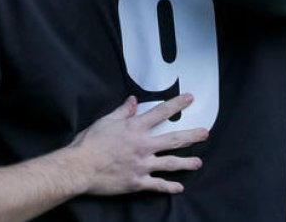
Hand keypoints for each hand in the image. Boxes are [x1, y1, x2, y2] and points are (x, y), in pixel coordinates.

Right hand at [68, 94, 206, 195]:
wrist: (80, 168)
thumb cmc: (89, 143)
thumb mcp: (105, 121)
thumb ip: (122, 112)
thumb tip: (133, 101)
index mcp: (135, 128)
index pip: (161, 113)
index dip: (177, 104)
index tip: (190, 99)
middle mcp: (143, 145)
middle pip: (173, 139)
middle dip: (191, 136)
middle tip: (205, 133)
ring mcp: (142, 165)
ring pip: (170, 163)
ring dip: (186, 163)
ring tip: (198, 163)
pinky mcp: (137, 182)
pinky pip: (158, 185)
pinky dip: (169, 187)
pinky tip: (179, 188)